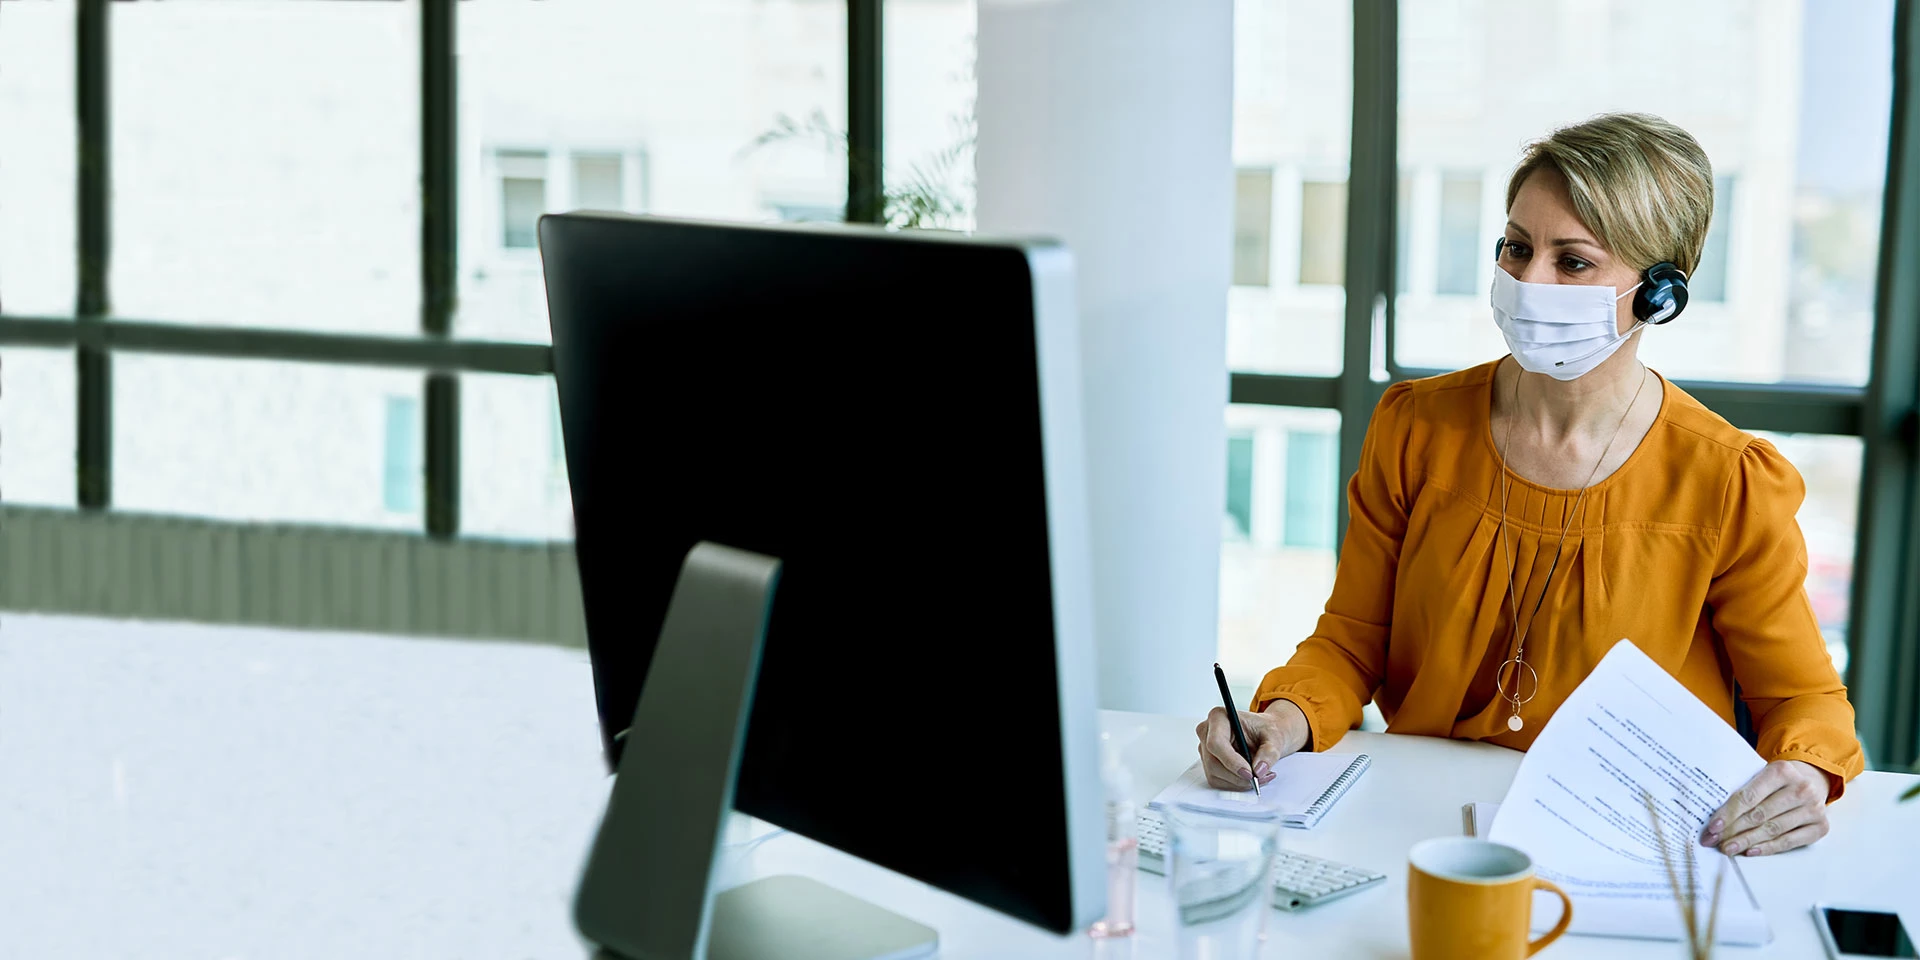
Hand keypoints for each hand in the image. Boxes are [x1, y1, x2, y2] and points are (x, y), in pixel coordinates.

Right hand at [1193, 700, 1310, 790]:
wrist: (1265, 735)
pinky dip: (1236, 784)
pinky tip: (1250, 777)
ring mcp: (1205, 749)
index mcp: (1219, 717)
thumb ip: (1269, 752)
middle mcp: (1207, 732)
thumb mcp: (1274, 737)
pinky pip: (1218, 780)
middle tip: (1260, 778)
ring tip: (1260, 777)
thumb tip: (1259, 770)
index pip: (1216, 743)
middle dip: (1238, 776)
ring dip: (1239, 781)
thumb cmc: (1265, 730)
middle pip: (1213, 762)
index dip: (1231, 761)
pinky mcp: (1208, 764)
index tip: (1250, 773)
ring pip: (1215, 774)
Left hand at [1701, 760, 1830, 856]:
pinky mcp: (1820, 826)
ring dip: (1747, 841)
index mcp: (1782, 771)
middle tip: (1714, 841)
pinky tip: (1751, 851)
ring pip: (1773, 830)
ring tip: (1728, 848)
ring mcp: (1814, 808)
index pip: (1749, 797)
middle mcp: (1801, 788)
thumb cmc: (1778, 781)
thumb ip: (1743, 789)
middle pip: (1759, 815)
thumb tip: (1716, 817)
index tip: (1712, 827)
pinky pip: (1789, 841)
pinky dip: (1768, 848)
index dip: (1728, 813)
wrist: (1812, 780)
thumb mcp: (1762, 774)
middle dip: (1733, 830)